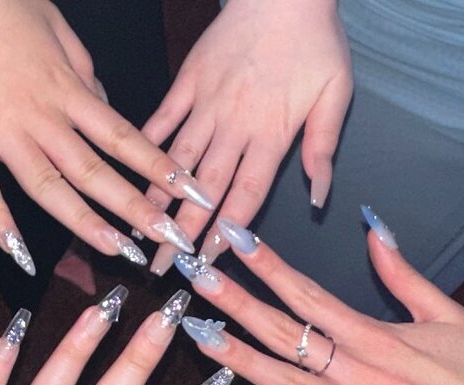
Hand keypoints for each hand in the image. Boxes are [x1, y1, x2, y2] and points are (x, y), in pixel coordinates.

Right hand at [0, 0, 208, 274]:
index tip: (191, 193)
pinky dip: (0, 224)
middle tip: (170, 239)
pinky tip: (21, 256)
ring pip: (50, 188)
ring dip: (87, 224)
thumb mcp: (55, 25)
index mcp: (67, 88)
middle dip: (138, 208)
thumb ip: (82, 69)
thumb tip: (103, 101)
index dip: (160, 168)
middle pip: (97, 172)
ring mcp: (1, 131)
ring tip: (118, 251)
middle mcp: (42, 116)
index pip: (124, 137)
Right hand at [142, 0, 351, 274]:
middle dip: (182, 233)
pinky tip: (127, 170)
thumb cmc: (315, 41)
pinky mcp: (187, 82)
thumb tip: (318, 198)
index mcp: (271, 135)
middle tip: (161, 265)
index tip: (204, 263)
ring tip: (136, 230)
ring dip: (156, 199)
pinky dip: (144, 145)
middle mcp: (233, 127)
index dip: (223, 235)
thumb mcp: (336, 94)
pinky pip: (162, 118)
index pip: (244, 197)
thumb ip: (322, 150)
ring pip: (177, 161)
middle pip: (204, 190)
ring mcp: (205, 105)